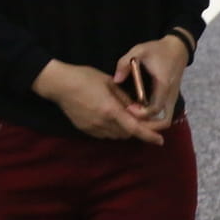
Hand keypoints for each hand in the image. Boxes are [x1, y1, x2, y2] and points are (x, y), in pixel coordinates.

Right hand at [32, 60, 165, 145]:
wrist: (59, 84)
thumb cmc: (85, 78)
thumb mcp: (110, 83)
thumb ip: (124, 98)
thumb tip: (137, 108)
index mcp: (111, 110)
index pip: (134, 128)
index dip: (149, 135)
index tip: (160, 140)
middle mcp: (102, 123)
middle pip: (127, 134)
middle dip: (137, 130)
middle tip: (144, 121)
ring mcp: (92, 128)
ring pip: (115, 136)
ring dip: (124, 130)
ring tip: (126, 117)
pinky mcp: (84, 129)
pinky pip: (104, 134)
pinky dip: (112, 129)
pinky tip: (111, 118)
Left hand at [114, 36, 189, 126]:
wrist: (178, 48)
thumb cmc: (158, 50)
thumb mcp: (139, 51)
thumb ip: (125, 63)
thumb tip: (116, 80)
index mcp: (163, 85)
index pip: (154, 108)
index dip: (141, 114)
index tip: (128, 109)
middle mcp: (171, 95)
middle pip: (163, 120)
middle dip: (148, 124)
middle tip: (131, 118)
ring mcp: (173, 97)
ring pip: (166, 118)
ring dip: (153, 122)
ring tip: (136, 117)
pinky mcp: (172, 97)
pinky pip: (165, 113)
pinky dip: (155, 116)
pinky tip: (142, 111)